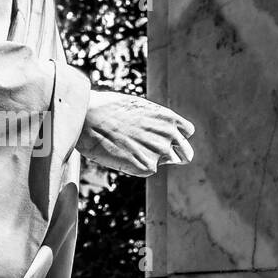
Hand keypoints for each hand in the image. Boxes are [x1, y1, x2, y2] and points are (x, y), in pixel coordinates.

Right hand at [77, 89, 194, 176]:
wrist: (90, 118)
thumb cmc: (108, 109)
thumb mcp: (139, 108)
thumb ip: (154, 121)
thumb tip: (154, 131)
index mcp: (169, 118)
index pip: (187, 133)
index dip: (176, 136)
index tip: (164, 138)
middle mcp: (170, 136)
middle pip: (186, 154)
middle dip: (175, 155)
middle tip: (155, 153)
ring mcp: (160, 153)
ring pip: (165, 162)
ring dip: (152, 158)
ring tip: (131, 149)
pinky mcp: (147, 167)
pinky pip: (147, 170)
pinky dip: (136, 165)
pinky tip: (121, 154)